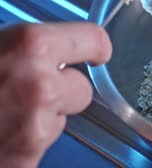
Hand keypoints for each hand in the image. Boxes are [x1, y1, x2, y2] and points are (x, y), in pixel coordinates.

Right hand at [0, 23, 111, 167]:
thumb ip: (29, 46)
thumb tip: (55, 47)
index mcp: (31, 47)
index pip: (94, 39)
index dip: (96, 47)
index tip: (97, 52)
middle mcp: (41, 86)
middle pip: (83, 88)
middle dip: (63, 89)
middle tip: (28, 88)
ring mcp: (36, 126)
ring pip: (62, 118)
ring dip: (44, 116)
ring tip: (6, 112)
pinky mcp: (27, 159)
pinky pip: (42, 144)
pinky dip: (27, 140)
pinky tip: (3, 132)